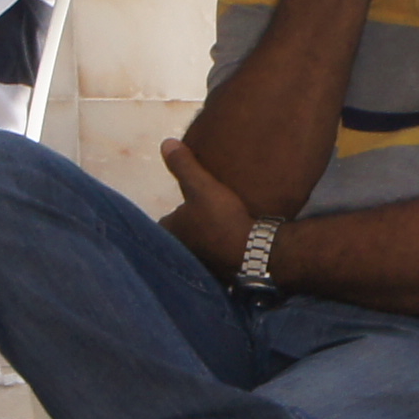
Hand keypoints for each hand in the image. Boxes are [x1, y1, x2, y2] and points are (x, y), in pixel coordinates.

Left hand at [158, 138, 254, 281]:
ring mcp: (200, 266)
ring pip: (196, 252)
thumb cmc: (222, 218)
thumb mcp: (202, 186)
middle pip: (179, 239)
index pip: (163, 223)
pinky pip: (215, 262)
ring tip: (216, 230)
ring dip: (203, 243)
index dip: (172, 216)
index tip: (183, 208)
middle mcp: (180, 253)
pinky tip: (231, 247)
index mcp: (170, 232)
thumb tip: (165, 142)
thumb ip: (183, 165)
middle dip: (186, 231)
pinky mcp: (219, 275)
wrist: (255, 250)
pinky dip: (219, 255)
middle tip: (200, 218)